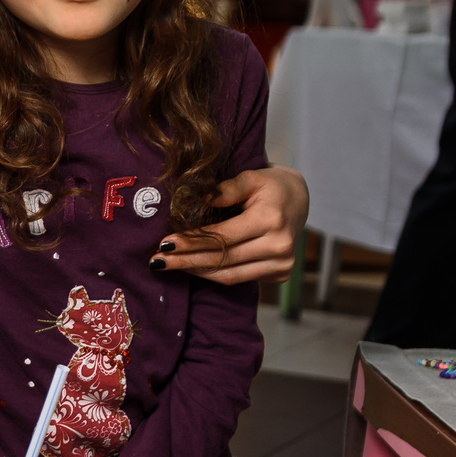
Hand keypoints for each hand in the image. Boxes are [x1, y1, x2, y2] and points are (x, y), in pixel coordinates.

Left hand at [156, 165, 308, 284]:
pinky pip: (239, 279)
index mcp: (271, 219)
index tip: (165, 243)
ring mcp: (282, 264)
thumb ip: (226, 189)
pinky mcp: (280, 274)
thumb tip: (198, 199)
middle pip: (223, 259)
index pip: (223, 236)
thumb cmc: (270, 186)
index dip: (192, 242)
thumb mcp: (250, 177)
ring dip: (196, 271)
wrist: (299, 200)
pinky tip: (193, 268)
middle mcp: (280, 246)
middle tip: (156, 261)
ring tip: (169, 265)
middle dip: (186, 260)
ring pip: (229, 275)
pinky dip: (214, 274)